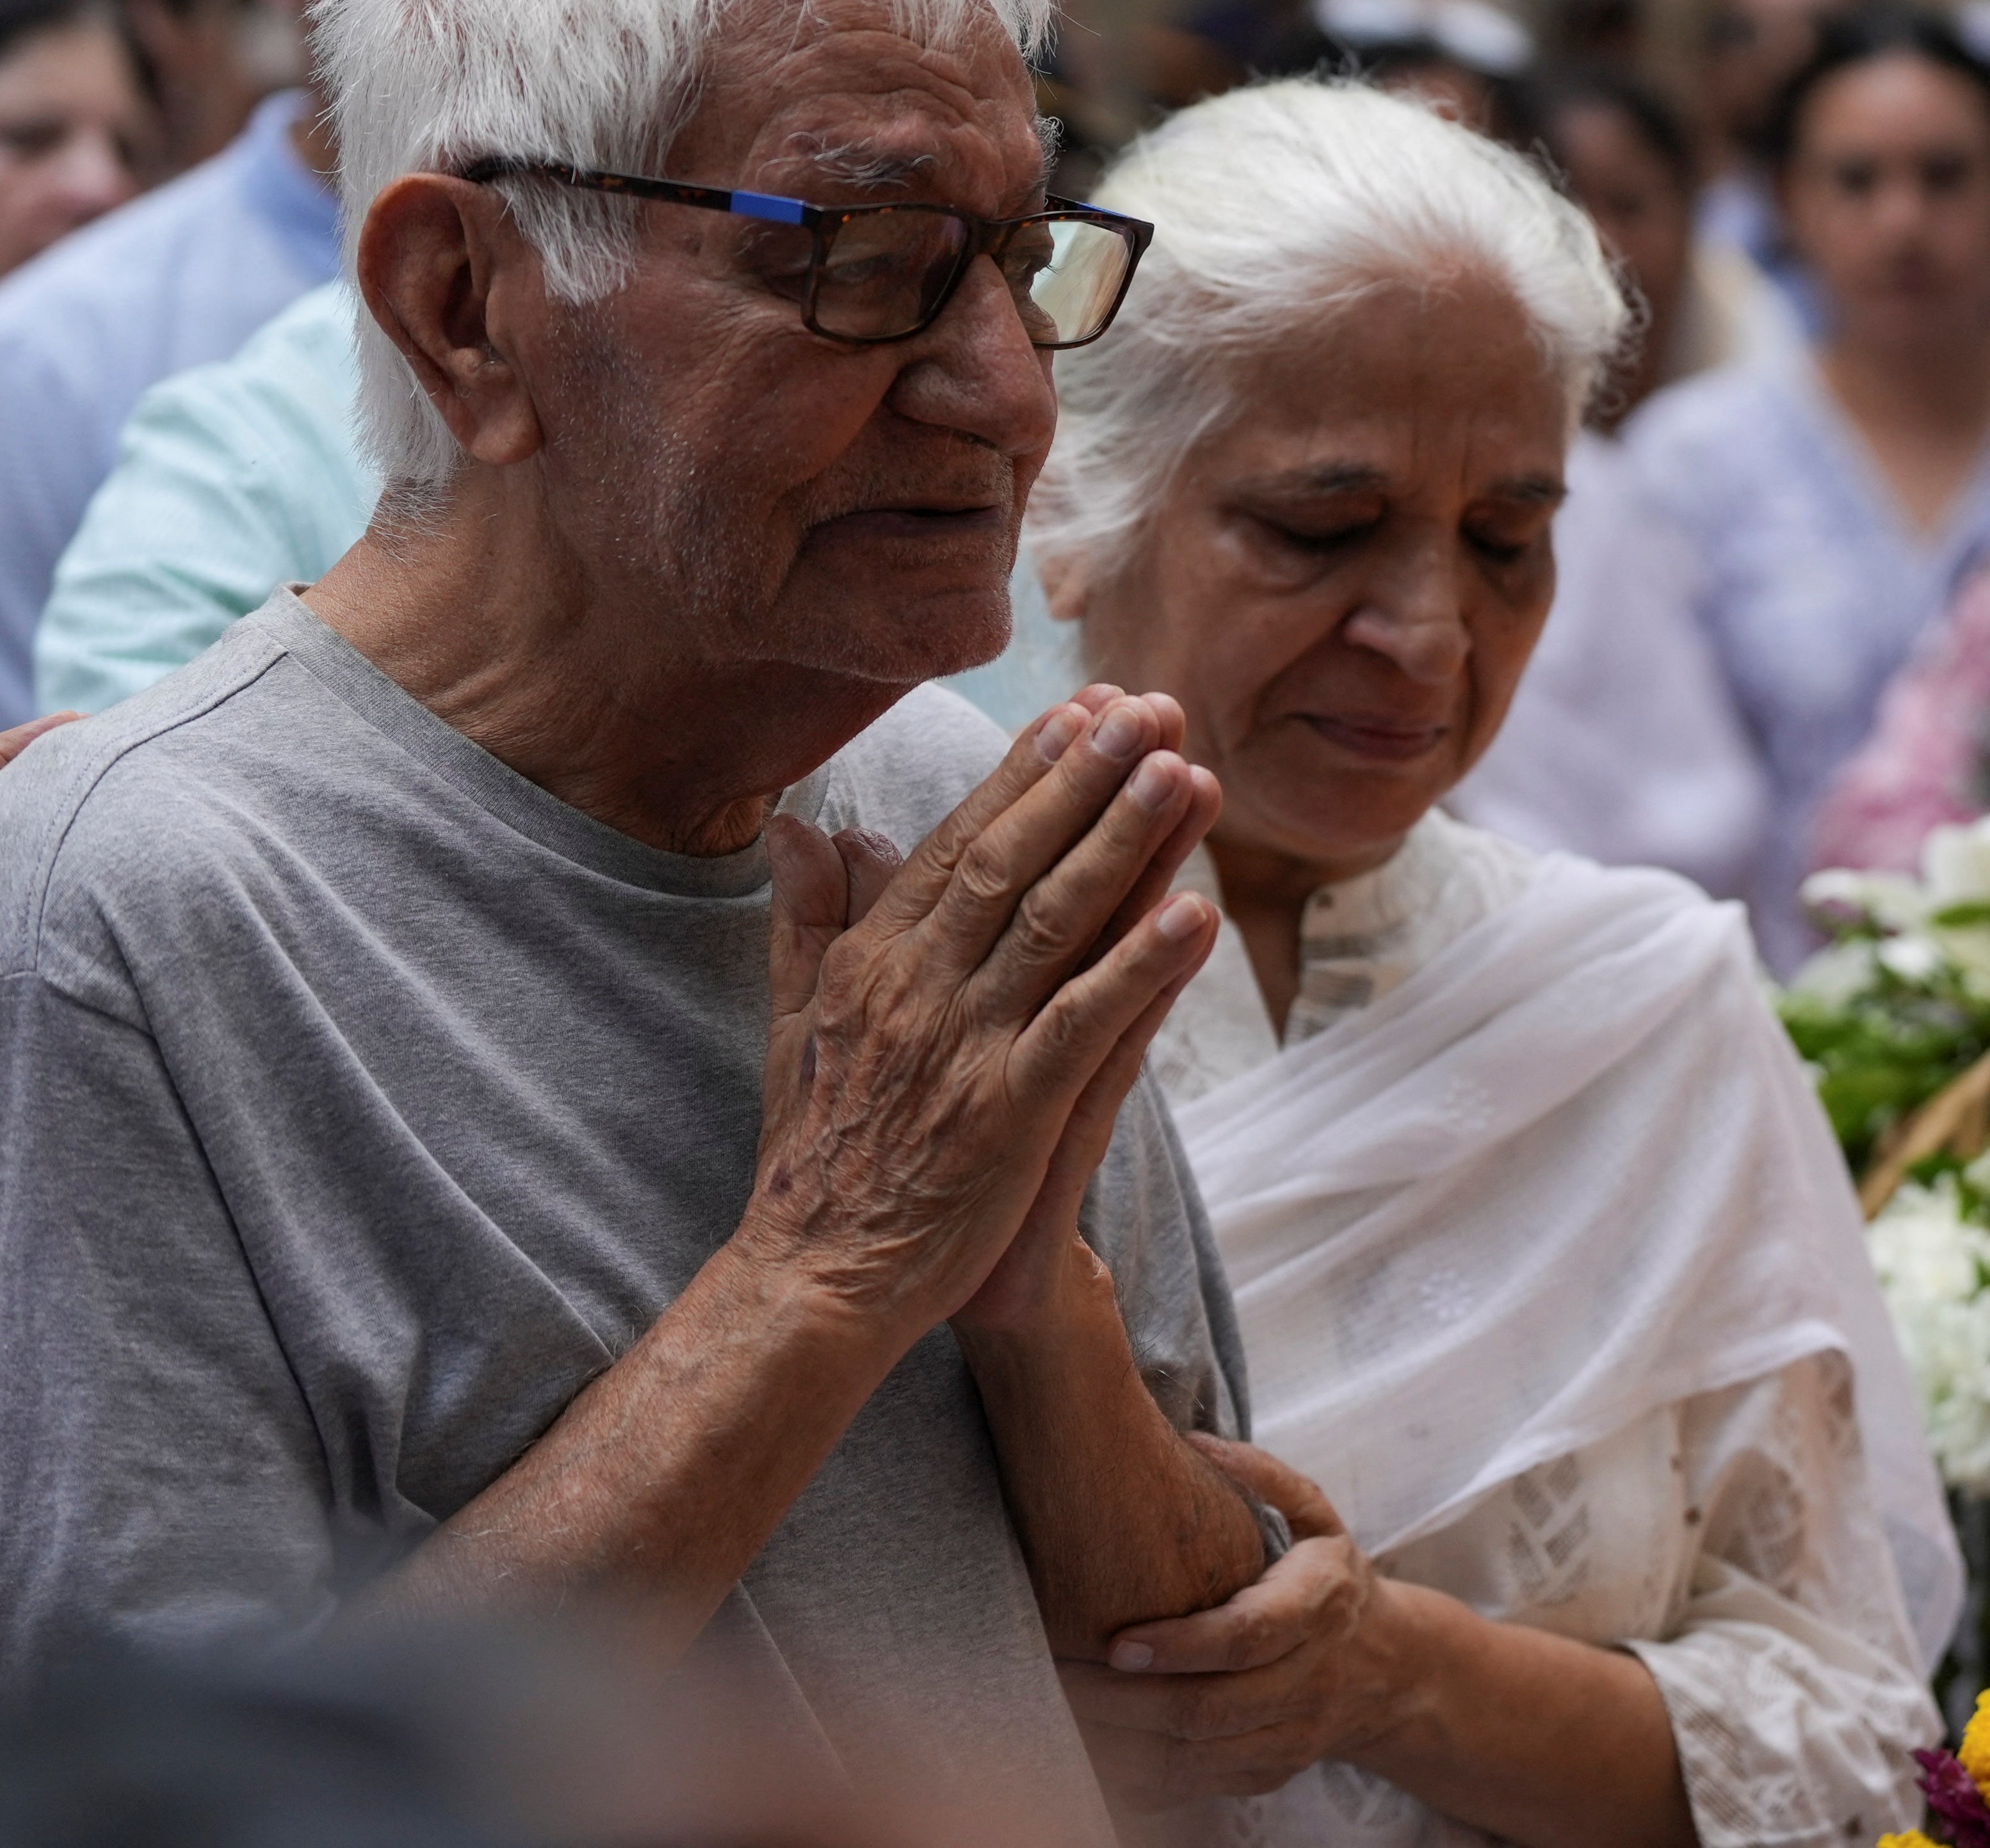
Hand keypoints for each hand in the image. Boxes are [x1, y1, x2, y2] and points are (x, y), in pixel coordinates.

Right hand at [736, 686, 1221, 1357]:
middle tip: (1150, 709)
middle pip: (1014, 862)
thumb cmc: (817, 1149)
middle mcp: (920, 989)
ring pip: (1055, 924)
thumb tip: (806, 825)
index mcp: (873, 961)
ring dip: (1125, 845)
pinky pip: (1084, 1025)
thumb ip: (807, 918)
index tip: (1080, 710)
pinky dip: (1140, 969)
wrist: (817, 1279)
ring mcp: (967, 1049)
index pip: (957, 843)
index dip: (1025, 774)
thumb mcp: (795, 1020)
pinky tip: (1194, 915)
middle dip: (1087, 780)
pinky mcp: (1011, 1113)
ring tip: (1186, 775)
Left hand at [1063, 1436, 1417, 1808]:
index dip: (1180, 1646)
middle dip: (1125, 1702)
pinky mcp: (1272, 1772)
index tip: (1117, 1643)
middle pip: (1210, 1708)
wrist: (1393, 1669)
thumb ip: (1267, 1477)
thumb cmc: (1332, 1578)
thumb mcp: (1318, 1516)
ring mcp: (1294, 1734)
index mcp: (1320, 1604)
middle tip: (1059, 1679)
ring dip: (1122, 1744)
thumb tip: (1196, 1441)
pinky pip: (1197, 1787)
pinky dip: (1140, 1778)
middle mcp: (1310, 1678)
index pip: (1247, 1636)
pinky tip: (1094, 1752)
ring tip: (1063, 1715)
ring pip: (1197, 1757)